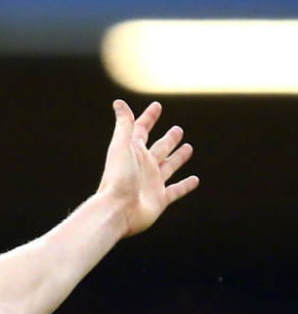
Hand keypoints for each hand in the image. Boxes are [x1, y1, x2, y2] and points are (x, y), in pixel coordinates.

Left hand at [98, 99, 198, 237]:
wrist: (117, 210)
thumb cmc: (118, 178)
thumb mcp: (121, 147)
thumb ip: (123, 125)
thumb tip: (118, 102)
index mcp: (132, 153)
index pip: (141, 130)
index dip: (148, 118)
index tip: (157, 105)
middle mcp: (143, 167)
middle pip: (159, 148)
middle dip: (168, 139)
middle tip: (178, 129)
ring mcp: (152, 183)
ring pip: (169, 167)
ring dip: (178, 158)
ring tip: (188, 147)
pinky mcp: (160, 199)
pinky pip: (176, 190)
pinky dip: (186, 185)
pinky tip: (195, 180)